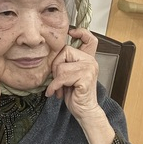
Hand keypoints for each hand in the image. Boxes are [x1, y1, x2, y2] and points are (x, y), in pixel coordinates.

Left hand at [46, 28, 114, 143]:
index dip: (81, 32)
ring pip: (61, 66)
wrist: (84, 111)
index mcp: (88, 59)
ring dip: (55, 80)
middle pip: (65, 51)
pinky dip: (55, 86)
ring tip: (59, 88)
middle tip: (58, 80)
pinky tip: (56, 93)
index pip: (89, 39)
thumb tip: (51, 55)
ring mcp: (89, 69)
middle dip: (56, 67)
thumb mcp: (69, 75)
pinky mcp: (85, 78)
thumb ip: (65, 63)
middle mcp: (91, 61)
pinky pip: (62, 77)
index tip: (72, 32)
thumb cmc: (76, 95)